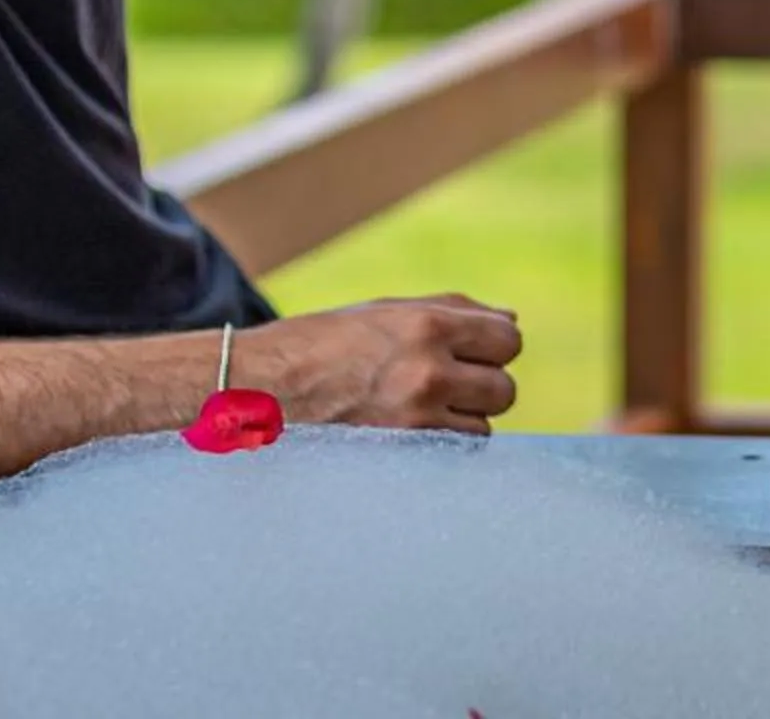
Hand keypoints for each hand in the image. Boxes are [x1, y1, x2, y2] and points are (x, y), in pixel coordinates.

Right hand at [250, 293, 522, 433]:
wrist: (258, 390)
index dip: (493, 346)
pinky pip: (452, 457)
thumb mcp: (386, 312)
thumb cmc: (324, 344)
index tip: (473, 352)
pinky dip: (441, 448)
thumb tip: (511, 319)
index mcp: (426, 326)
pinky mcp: (401, 458)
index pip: (508, 340)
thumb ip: (454, 311)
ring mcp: (415, 421)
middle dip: (482, 387)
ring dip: (461, 421)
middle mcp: (427, 373)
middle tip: (445, 384)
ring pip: (482, 429)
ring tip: (417, 410)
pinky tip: (409, 434)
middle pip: (504, 389)